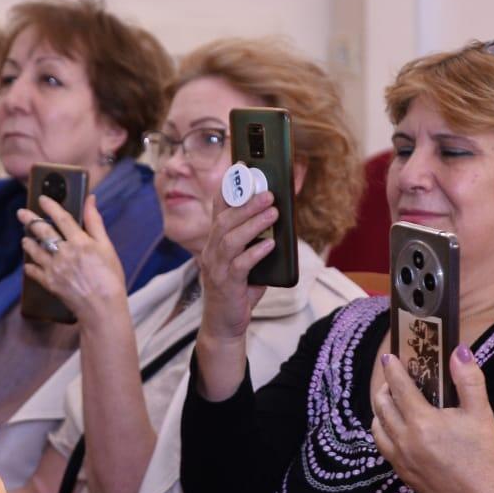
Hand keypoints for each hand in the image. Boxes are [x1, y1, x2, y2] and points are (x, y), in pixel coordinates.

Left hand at [19, 194, 128, 327]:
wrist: (103, 308)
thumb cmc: (110, 278)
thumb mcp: (107, 247)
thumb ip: (95, 223)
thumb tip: (90, 200)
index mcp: (80, 241)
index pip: (61, 217)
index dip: (50, 206)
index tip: (42, 198)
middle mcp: (64, 252)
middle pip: (43, 231)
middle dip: (30, 220)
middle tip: (21, 213)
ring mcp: (54, 268)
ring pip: (34, 250)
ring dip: (28, 242)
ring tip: (25, 239)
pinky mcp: (49, 283)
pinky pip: (34, 272)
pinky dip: (29, 267)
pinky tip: (28, 265)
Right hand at [197, 190, 276, 342]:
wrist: (225, 324)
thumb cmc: (239, 289)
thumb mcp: (248, 261)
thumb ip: (259, 242)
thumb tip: (281, 220)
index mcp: (215, 241)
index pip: (218, 208)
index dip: (229, 187)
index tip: (242, 168)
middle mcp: (212, 251)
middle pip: (225, 220)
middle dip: (247, 203)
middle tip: (268, 193)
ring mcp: (216, 268)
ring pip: (231, 239)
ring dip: (253, 223)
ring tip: (273, 213)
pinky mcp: (226, 285)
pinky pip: (241, 265)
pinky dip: (256, 253)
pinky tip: (270, 245)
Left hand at [371, 345, 493, 492]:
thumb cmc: (483, 459)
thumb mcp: (482, 415)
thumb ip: (469, 380)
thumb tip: (459, 351)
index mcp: (422, 422)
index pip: (399, 387)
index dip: (392, 369)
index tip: (388, 357)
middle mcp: (403, 439)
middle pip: (381, 405)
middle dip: (384, 387)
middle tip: (393, 378)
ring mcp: (399, 459)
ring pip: (377, 426)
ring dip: (380, 409)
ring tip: (392, 401)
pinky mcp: (401, 474)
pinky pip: (382, 446)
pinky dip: (382, 430)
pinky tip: (395, 428)